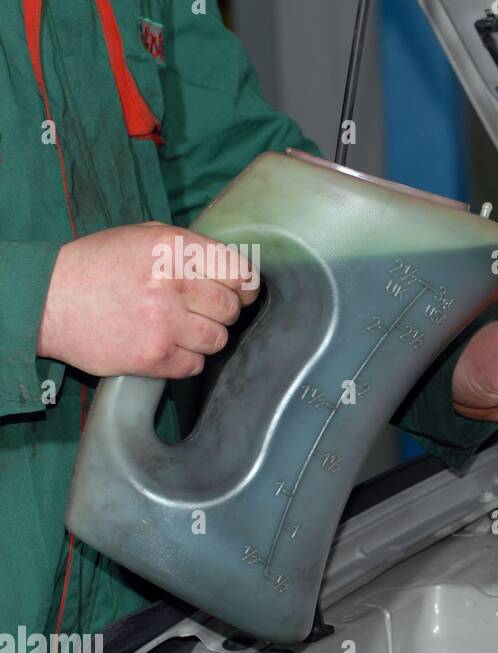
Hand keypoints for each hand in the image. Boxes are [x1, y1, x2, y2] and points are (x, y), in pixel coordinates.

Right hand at [36, 222, 257, 377]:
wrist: (46, 300)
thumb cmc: (98, 265)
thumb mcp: (143, 237)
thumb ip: (190, 248)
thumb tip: (232, 268)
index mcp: (174, 249)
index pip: (240, 273)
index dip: (245, 286)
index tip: (239, 292)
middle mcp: (172, 284)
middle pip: (232, 309)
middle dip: (222, 312)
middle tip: (200, 311)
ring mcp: (164, 323)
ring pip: (218, 340)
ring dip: (204, 337)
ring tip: (179, 328)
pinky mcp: (153, 356)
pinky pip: (195, 365)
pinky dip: (186, 360)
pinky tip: (166, 345)